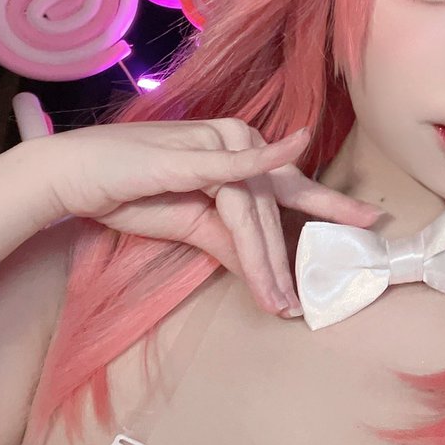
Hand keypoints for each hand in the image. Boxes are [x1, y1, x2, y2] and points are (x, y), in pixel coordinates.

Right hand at [36, 118, 380, 315]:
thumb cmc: (128, 192)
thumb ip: (228, 242)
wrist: (76, 175)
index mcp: (239, 154)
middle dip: (280, 265)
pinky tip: (294, 149)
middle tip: (297, 305)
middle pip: (269, 212)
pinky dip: (264, 163)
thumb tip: (262, 272)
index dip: (329, 206)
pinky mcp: (196, 153)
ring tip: (276, 301)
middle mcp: (238, 140)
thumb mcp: (189, 224)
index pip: (289, 188)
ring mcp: (219, 142)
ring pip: (251, 212)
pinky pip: (235, 167)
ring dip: (263, 261)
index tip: (369, 223)